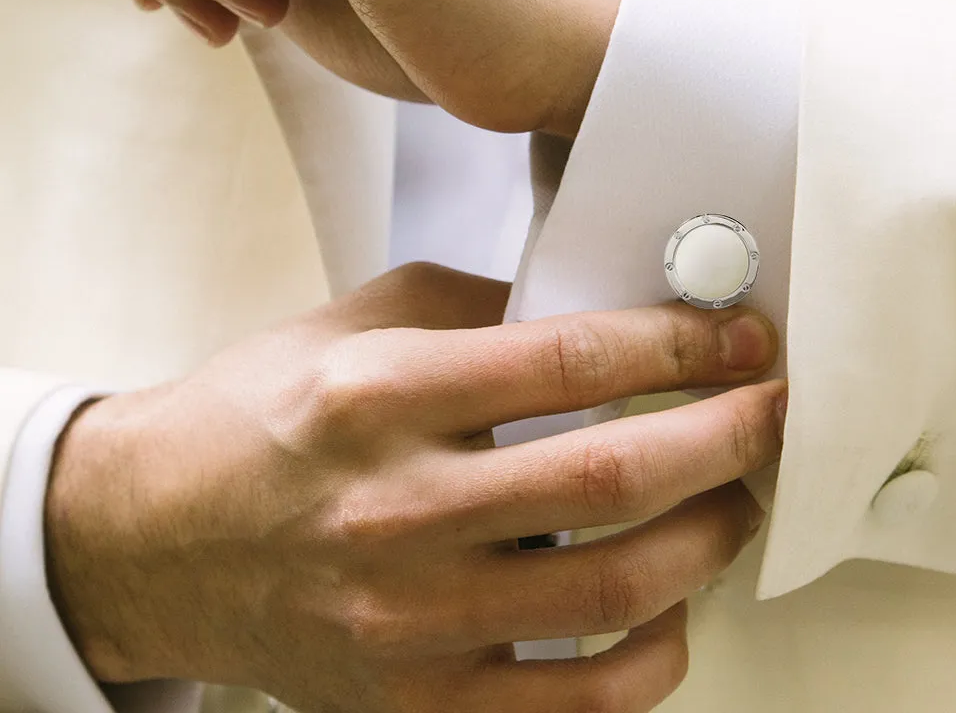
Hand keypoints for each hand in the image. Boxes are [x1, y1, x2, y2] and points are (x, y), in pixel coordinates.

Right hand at [46, 263, 784, 712]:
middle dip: (728, 432)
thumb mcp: (357, 323)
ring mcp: (410, 621)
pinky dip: (655, 653)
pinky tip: (669, 603)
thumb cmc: (262, 415)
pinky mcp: (420, 701)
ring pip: (616, 588)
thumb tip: (598, 309)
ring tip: (734, 495)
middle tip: (770, 407)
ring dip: (710, 535)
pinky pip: (579, 703)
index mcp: (380, 397)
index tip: (738, 337)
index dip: (678, 342)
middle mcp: (397, 511)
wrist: (157, 537)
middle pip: (614, 472)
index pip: (570, 360)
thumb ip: (478, 309)